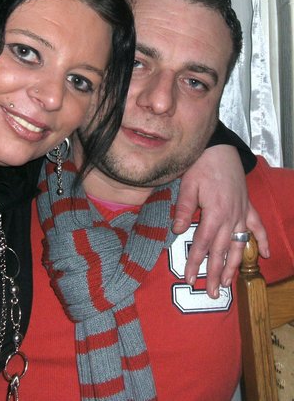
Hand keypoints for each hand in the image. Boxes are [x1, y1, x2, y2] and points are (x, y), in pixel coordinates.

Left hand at [173, 145, 268, 297]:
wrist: (219, 149)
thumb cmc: (201, 166)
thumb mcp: (187, 186)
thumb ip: (183, 209)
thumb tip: (176, 231)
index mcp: (214, 213)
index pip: (202, 244)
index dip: (195, 263)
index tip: (188, 278)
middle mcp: (231, 217)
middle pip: (221, 251)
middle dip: (215, 274)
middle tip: (211, 293)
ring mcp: (242, 213)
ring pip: (239, 245)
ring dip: (234, 265)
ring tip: (229, 283)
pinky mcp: (248, 207)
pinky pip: (257, 227)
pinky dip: (263, 241)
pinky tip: (266, 255)